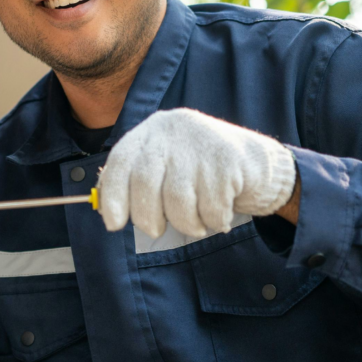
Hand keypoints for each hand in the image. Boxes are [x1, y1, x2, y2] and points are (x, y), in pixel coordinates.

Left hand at [97, 108, 296, 238]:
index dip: (113, 196)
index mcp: (150, 132)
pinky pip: (211, 208)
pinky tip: (219, 212)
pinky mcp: (228, 160)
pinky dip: (214, 220)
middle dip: (148, 218)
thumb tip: (106, 212)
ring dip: (185, 224)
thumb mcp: (164, 169)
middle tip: (156, 230)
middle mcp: (172, 131)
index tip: (113, 224)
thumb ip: (134, 184)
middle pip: (145, 183)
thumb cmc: (199, 173)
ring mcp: (201, 143)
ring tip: (195, 221)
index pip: (121, 161)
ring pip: (178, 201)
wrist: (255, 162)